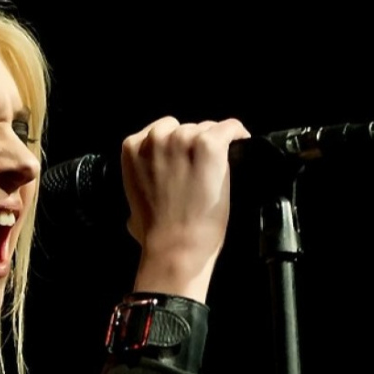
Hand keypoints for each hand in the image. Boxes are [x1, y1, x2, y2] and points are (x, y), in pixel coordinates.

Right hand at [121, 117, 249, 302]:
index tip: (184, 160)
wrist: (176, 246)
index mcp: (133, 148)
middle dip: (193, 146)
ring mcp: (183, 139)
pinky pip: (230, 127)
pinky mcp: (209, 144)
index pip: (161, 130)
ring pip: (207, 128)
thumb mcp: (131, 204)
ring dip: (214, 145)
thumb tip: (143, 202)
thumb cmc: (154, 233)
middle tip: (200, 170)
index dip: (176, 145)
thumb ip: (140, 186)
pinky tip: (242, 144)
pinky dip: (238, 134)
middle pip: (185, 128)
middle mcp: (156, 137)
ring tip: (218, 169)